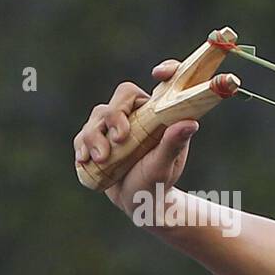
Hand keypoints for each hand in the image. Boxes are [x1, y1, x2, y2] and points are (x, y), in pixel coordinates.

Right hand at [72, 59, 197, 213]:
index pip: (164, 84)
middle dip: (116, 116)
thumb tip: (191, 122)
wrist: (139, 203)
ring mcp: (114, 126)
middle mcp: (137, 115)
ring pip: (98, 116)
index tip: (159, 74)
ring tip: (103, 159)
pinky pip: (83, 135)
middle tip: (120, 139)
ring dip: (96, 137)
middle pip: (121, 97)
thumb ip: (174, 143)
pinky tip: (86, 160)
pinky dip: (82, 147)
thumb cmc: (159, 182)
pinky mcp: (95, 139)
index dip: (166, 70)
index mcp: (160, 115)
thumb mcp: (166, 164)